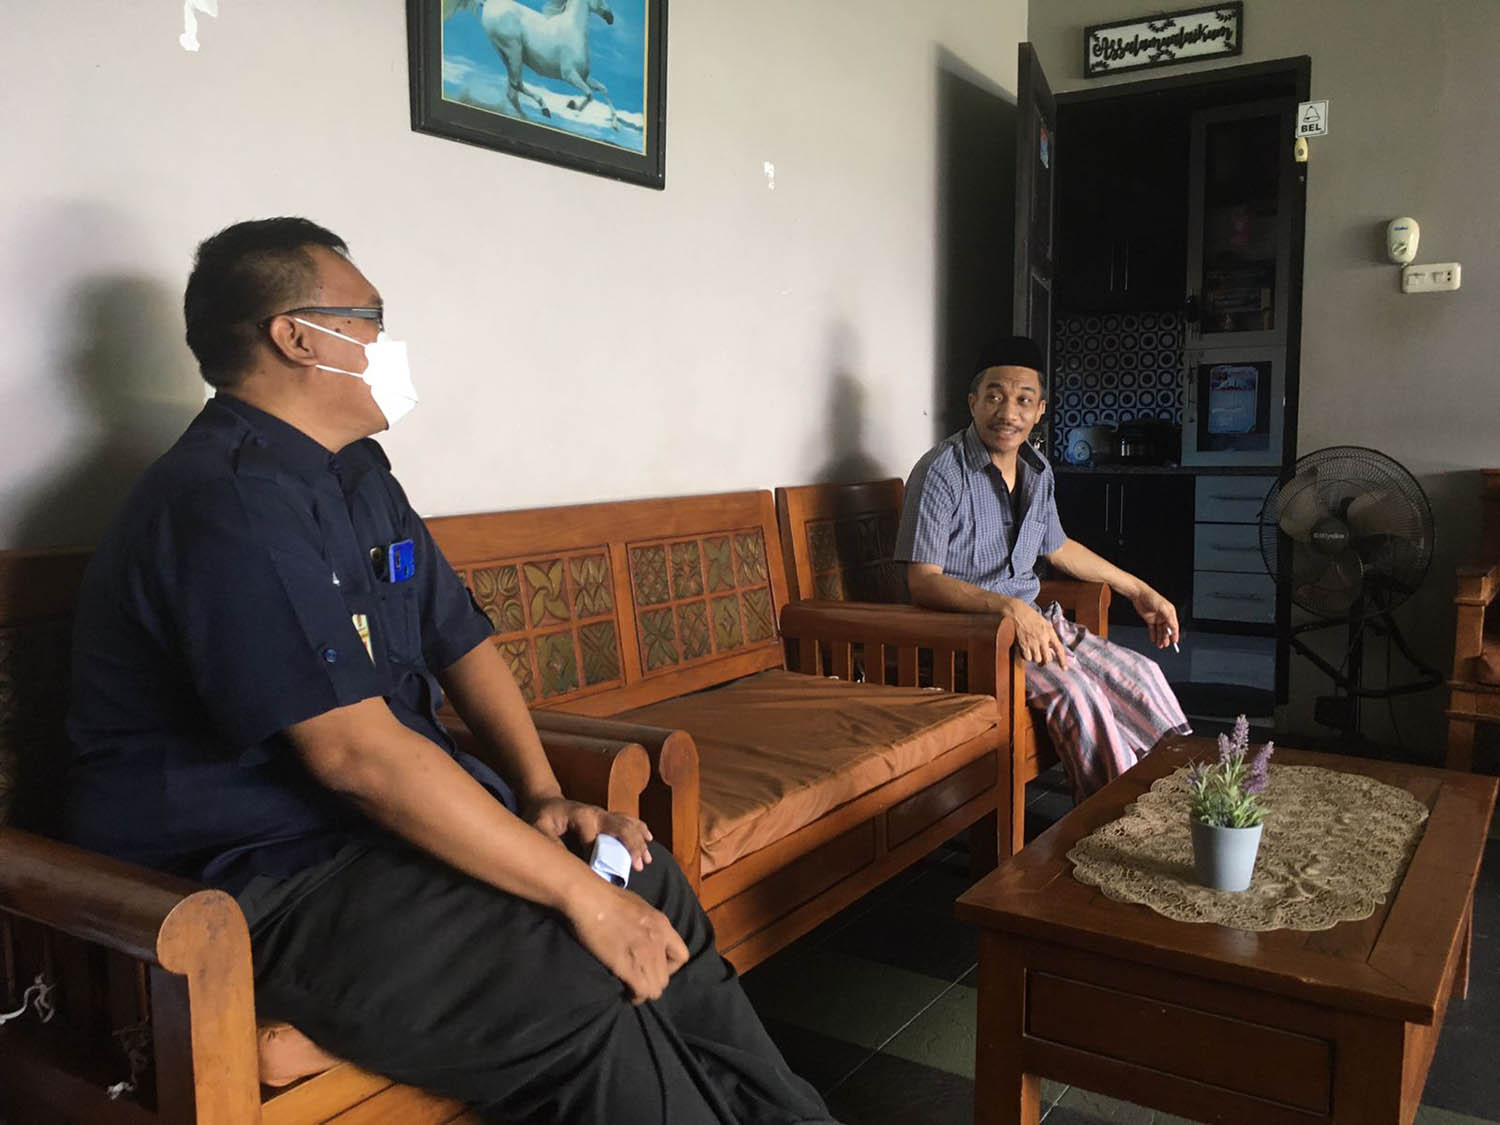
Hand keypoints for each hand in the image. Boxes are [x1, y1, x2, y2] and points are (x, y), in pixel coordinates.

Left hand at [527, 796, 653, 870]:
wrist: (546, 802)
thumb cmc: (541, 817)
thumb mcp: (538, 828)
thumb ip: (551, 843)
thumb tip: (568, 863)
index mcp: (580, 815)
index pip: (594, 838)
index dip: (598, 856)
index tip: (600, 874)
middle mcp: (596, 813)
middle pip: (620, 827)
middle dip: (630, 846)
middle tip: (638, 866)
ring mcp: (604, 814)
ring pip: (628, 824)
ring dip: (638, 841)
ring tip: (646, 860)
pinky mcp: (607, 817)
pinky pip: (628, 821)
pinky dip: (640, 830)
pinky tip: (649, 840)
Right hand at [565, 876, 688, 1002]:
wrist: (589, 898)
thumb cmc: (606, 897)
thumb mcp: (638, 906)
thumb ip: (646, 923)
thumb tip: (642, 933)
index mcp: (662, 925)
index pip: (681, 956)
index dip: (669, 966)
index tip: (654, 965)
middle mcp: (658, 941)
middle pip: (666, 977)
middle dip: (653, 981)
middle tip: (638, 979)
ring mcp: (644, 954)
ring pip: (655, 988)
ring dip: (644, 991)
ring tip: (632, 990)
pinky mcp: (626, 965)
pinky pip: (641, 991)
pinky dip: (635, 996)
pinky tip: (626, 993)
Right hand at [1000, 598, 1069, 667]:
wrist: (1018, 612)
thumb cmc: (1031, 616)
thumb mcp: (1044, 623)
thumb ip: (1049, 634)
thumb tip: (1051, 646)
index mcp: (1050, 632)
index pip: (1059, 649)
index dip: (1062, 660)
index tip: (1064, 668)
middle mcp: (1043, 639)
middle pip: (1047, 659)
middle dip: (1045, 661)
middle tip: (1042, 660)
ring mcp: (1033, 643)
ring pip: (1036, 660)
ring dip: (1035, 658)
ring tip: (1032, 653)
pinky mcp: (1023, 644)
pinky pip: (1027, 657)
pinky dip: (1026, 657)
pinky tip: (1025, 651)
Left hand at [1131, 587, 1180, 648]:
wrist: (1139, 594)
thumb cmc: (1152, 597)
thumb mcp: (1163, 607)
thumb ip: (1168, 618)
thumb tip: (1173, 627)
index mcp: (1170, 612)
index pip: (1174, 625)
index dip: (1175, 634)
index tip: (1175, 641)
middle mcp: (1164, 616)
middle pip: (1166, 630)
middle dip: (1166, 638)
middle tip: (1164, 645)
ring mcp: (1157, 618)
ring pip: (1160, 631)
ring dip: (1160, 638)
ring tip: (1159, 645)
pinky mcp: (1149, 620)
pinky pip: (1152, 629)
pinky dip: (1153, 635)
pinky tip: (1154, 640)